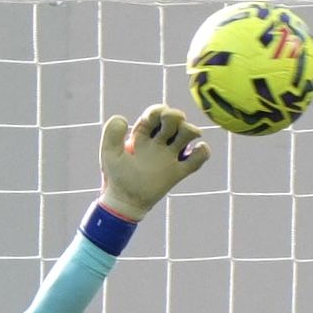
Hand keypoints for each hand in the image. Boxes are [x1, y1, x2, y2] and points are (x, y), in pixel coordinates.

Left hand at [100, 103, 211, 218]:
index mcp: (143, 135)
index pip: (155, 114)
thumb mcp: (109, 154)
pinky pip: (197, 160)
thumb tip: (121, 117)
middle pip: (174, 120)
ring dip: (190, 130)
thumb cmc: (116, 177)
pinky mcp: (178, 172)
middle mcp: (159, 142)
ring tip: (188, 134)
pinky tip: (200, 149)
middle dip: (175, 116)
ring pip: (187, 135)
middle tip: (171, 120)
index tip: (153, 118)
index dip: (158, 111)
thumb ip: (111, 135)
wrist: (124, 202)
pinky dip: (203, 152)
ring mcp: (170, 156)